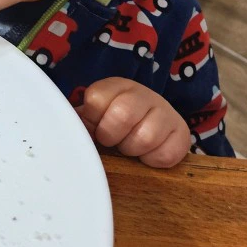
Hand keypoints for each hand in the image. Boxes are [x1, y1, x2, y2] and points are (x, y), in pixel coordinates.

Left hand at [75, 77, 190, 167]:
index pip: (96, 98)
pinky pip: (165, 155)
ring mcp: (165, 111)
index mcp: (116, 86)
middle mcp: (142, 94)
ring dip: (132, 149)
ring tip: (129, 146)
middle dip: (111, 135)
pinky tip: (147, 154)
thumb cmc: (115, 122)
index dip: (92, 118)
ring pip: (144, 137)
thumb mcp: (96, 114)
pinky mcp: (182, 134)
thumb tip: (65, 130)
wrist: (153, 123)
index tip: (94, 125)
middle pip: (122, 114)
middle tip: (112, 140)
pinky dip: (152, 160)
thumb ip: (81, 119)